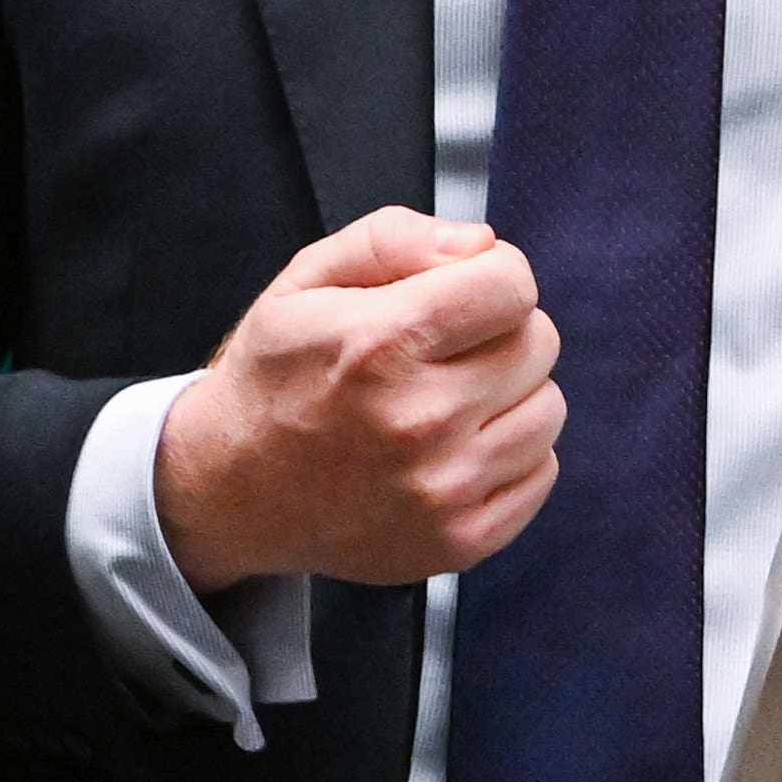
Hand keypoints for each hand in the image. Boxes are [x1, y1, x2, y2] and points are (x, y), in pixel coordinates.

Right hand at [155, 206, 559, 590]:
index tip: (462, 293)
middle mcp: (417, 421)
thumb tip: (482, 245)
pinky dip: (509, 455)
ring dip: (510, 395)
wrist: (233, 489)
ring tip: (446, 401)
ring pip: (548, 409)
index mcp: (379, 345)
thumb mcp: (305, 282)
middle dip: (500, 333)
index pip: (513, 286)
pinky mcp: (459, 541)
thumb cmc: (276, 379)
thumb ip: (394, 239)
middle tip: (442, 353)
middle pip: (539, 343)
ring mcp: (442, 490)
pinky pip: (541, 472)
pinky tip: (452, 450)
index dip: (492, 277)